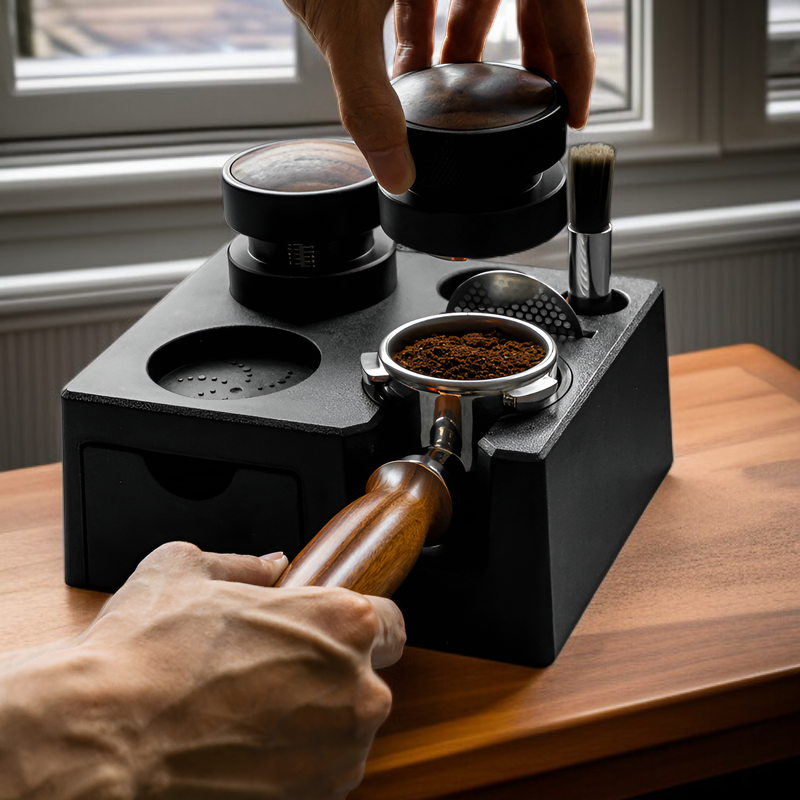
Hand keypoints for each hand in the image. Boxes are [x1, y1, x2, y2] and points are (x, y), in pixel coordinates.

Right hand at [0, 542, 404, 799]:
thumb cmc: (145, 654)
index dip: (363, 627)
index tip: (336, 637)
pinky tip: (243, 746)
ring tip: (248, 712)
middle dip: (331, 675)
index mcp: (341, 621)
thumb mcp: (187, 570)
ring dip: (312, 721)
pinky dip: (294, 762)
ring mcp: (339, 751)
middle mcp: (356, 688)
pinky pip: (321, 771)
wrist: (102, 740)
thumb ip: (245, 565)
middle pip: (367, 678)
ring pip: (344, 728)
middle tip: (274, 673)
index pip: (391, 623)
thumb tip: (270, 566)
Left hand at [282, 0, 594, 192]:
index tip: (571, 109)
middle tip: (515, 106)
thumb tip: (395, 173)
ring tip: (449, 91)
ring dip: (464, 41)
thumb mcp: (347, 18)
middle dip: (519, 56)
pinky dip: (426, 16)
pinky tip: (407, 57)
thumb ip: (369, 101)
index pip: (561, 3)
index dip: (574, 61)